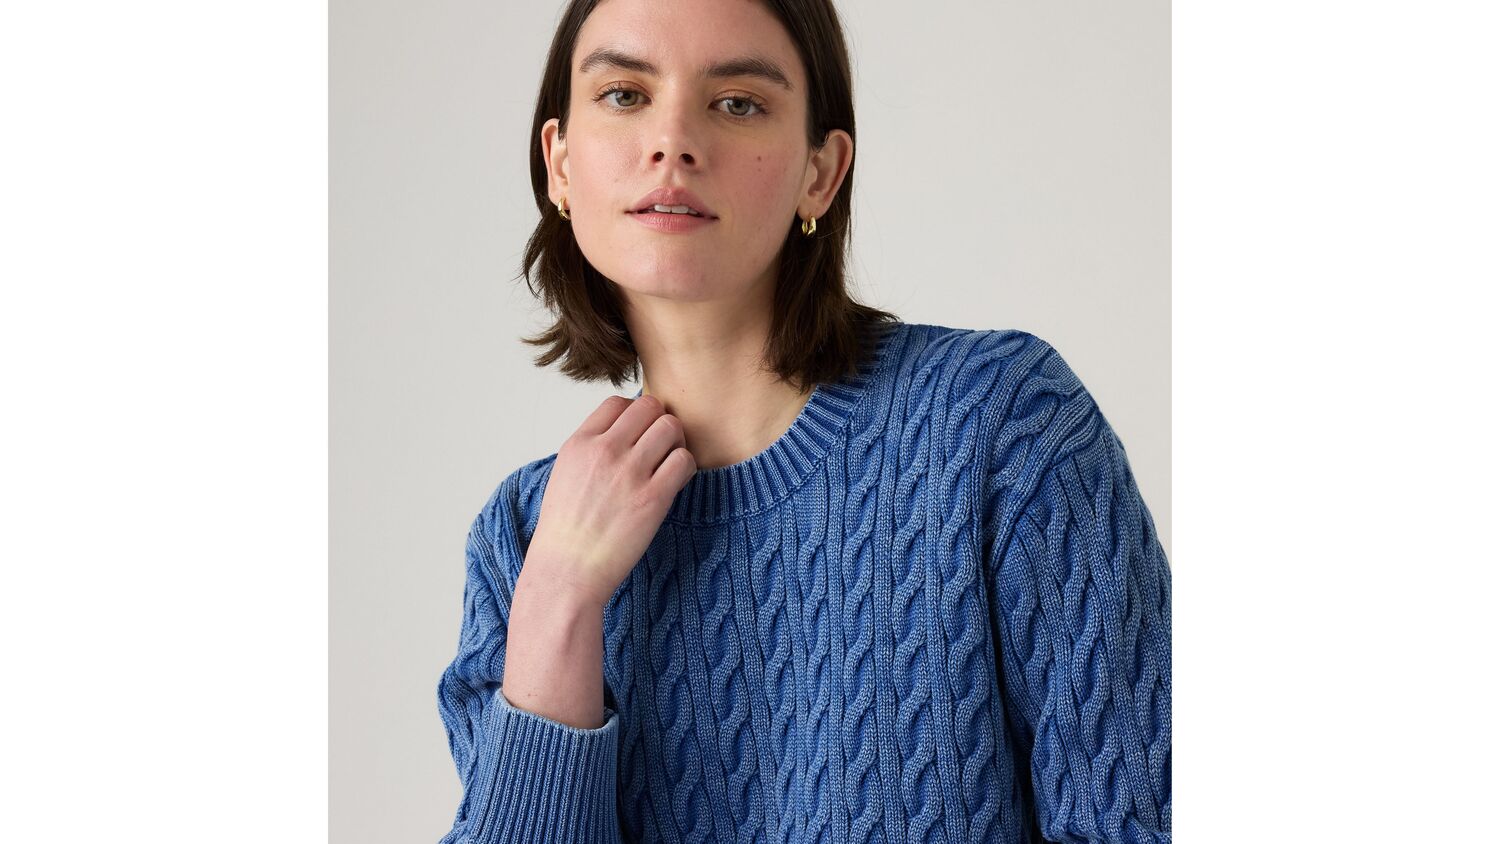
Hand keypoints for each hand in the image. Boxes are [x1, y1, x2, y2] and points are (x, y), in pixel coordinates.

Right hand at [523, 394, 696, 607]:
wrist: (566, 572)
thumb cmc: (566, 532)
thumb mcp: (565, 475)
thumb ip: (592, 449)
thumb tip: (623, 434)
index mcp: (579, 443)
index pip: (617, 402)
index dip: (633, 415)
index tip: (636, 436)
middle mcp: (604, 451)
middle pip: (649, 406)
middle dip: (658, 423)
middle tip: (658, 448)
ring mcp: (629, 472)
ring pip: (671, 427)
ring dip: (675, 443)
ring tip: (666, 466)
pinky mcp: (653, 497)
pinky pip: (684, 460)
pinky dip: (685, 468)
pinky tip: (673, 484)